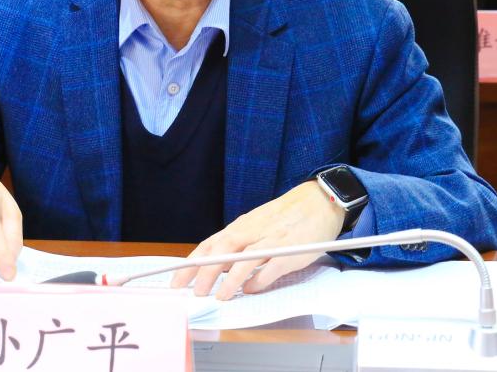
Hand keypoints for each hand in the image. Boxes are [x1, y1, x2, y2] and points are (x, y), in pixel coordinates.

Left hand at [170, 181, 343, 299]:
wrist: (319, 200)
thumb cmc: (286, 216)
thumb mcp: (257, 225)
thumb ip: (239, 245)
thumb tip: (220, 269)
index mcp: (242, 226)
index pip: (210, 244)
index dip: (192, 263)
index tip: (177, 279)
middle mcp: (252, 231)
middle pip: (222, 250)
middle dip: (204, 272)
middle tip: (194, 292)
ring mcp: (271, 239)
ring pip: (244, 259)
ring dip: (230, 279)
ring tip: (220, 296)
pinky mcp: (290, 250)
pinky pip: (271, 266)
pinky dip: (259, 279)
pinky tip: (251, 289)